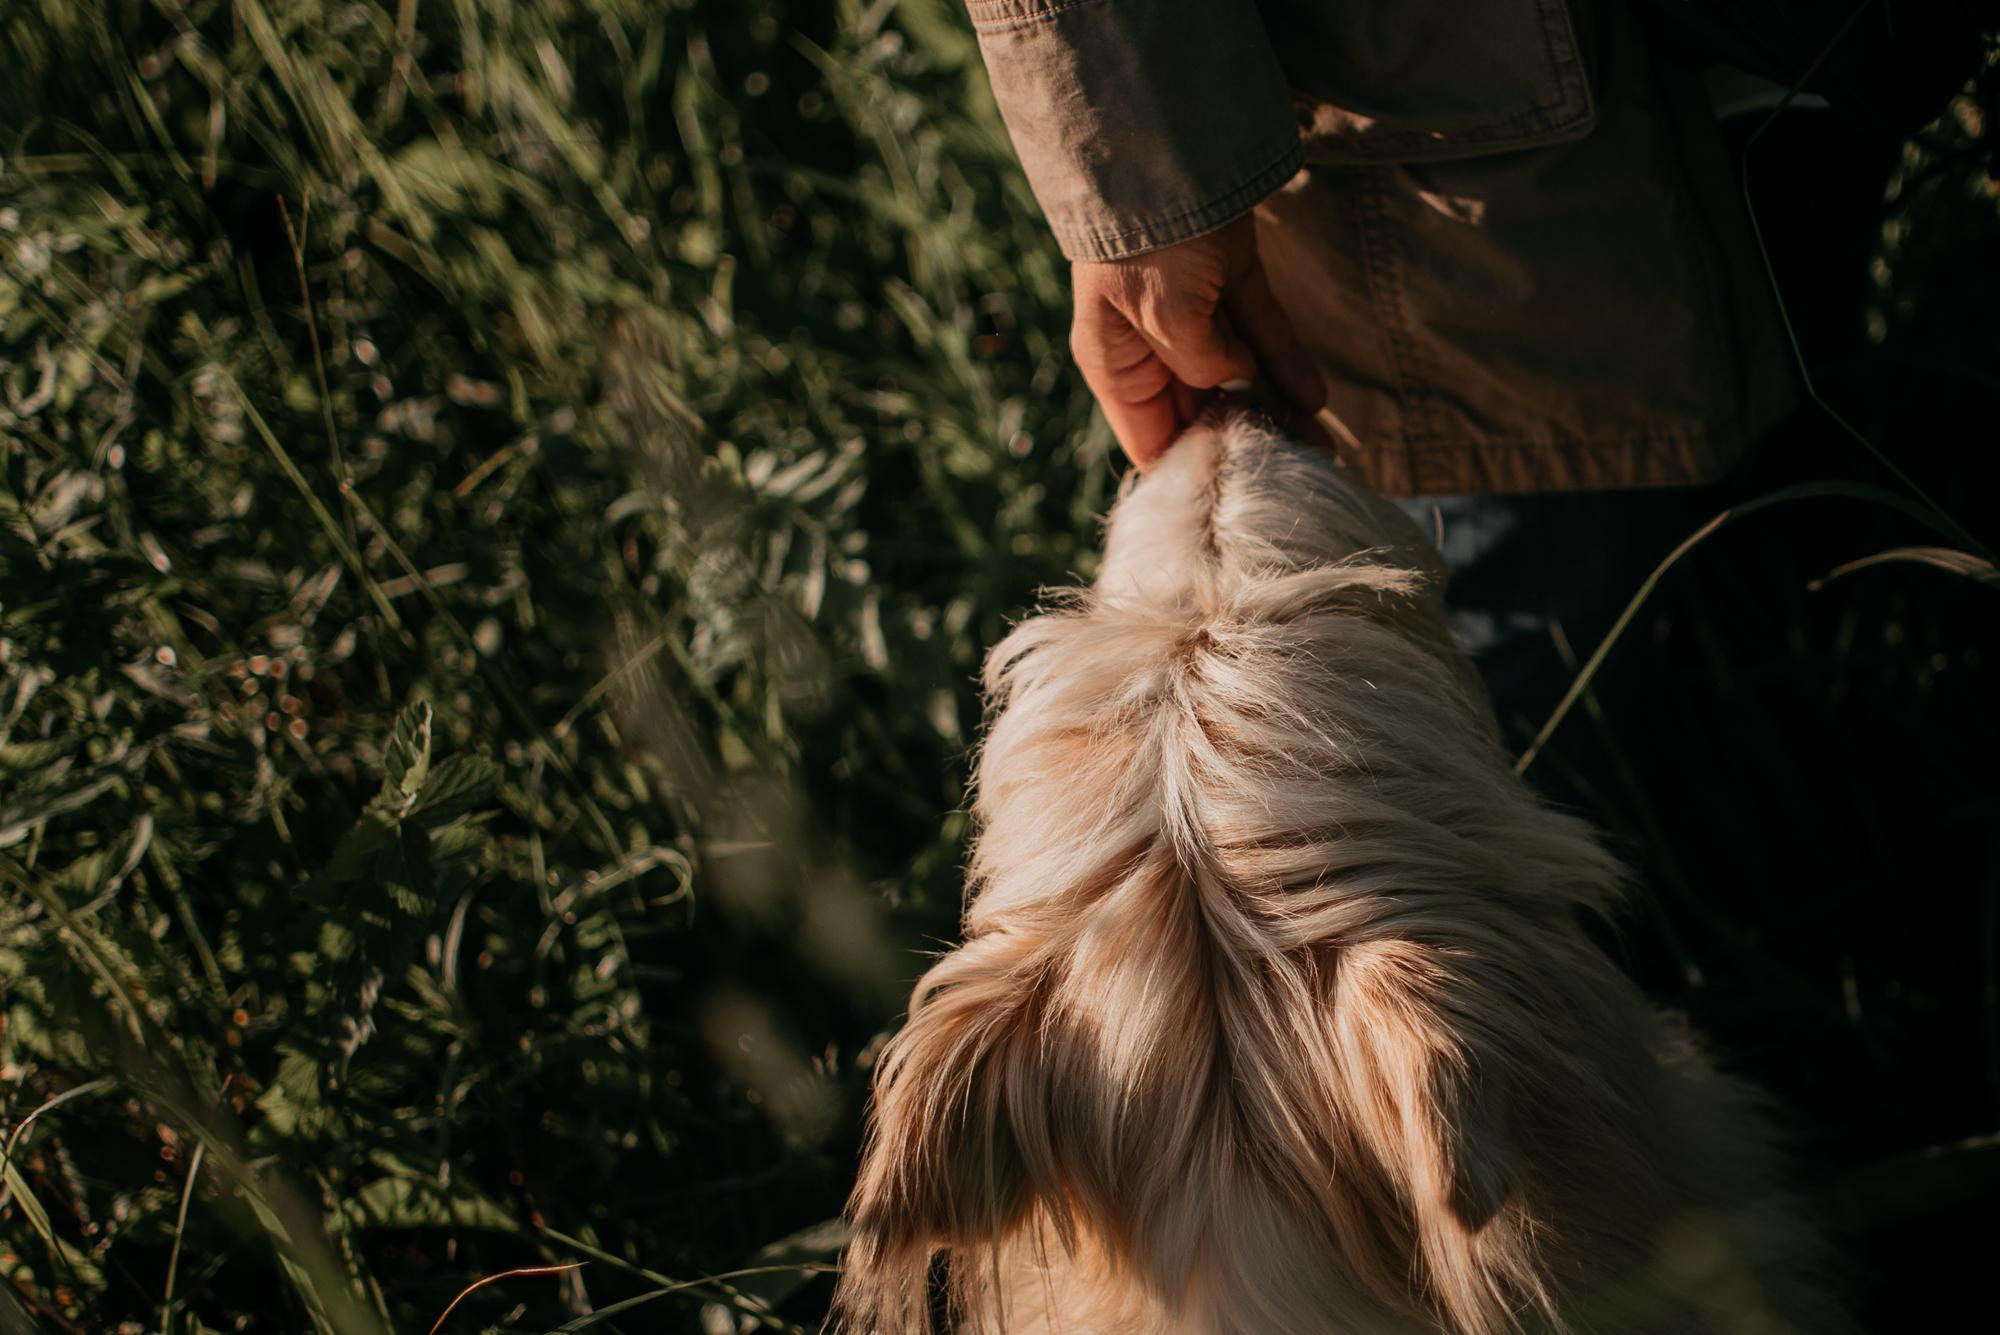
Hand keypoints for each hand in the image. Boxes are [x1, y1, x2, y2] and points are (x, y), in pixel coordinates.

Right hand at [1070, 215, 1323, 469]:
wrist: (1167, 152)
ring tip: (1323, 446)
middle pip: (1202, 414)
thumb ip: (1201, 367)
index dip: (1194, 469)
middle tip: (1300, 474)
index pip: (1153, 440)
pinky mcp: (1232, 281)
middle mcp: (1151, 349)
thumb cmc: (1148, 244)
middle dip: (1249, 443)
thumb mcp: (1165, 320)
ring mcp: (1194, 316)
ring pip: (1240, 376)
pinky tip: (1316, 397)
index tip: (1240, 492)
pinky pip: (1263, 334)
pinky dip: (1289, 364)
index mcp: (1117, 366)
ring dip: (1278, 409)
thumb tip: (1236, 382)